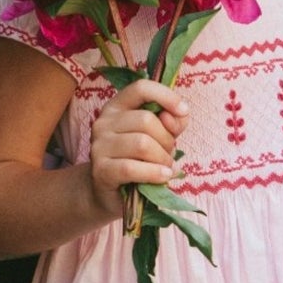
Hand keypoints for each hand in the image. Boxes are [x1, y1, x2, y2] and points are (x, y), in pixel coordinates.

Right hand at [88, 78, 189, 222]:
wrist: (111, 194)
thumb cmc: (138, 161)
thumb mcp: (159, 137)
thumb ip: (172, 122)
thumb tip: (179, 114)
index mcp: (117, 107)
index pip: (141, 88)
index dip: (166, 96)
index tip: (184, 111)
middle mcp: (103, 122)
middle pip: (146, 120)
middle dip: (167, 140)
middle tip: (169, 155)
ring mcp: (99, 146)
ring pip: (142, 144)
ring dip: (162, 159)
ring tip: (165, 168)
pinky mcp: (100, 170)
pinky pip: (132, 168)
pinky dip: (154, 173)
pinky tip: (163, 177)